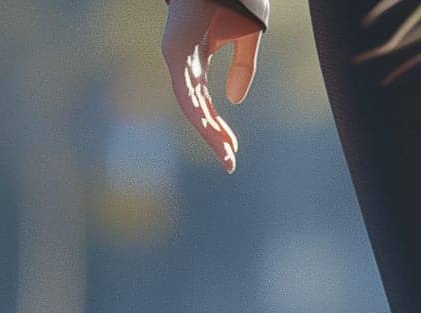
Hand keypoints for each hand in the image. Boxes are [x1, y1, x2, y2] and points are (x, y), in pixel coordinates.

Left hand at [162, 0, 261, 173]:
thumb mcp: (245, 40)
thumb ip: (242, 69)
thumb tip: (234, 100)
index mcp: (199, 56)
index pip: (205, 99)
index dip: (218, 125)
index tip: (233, 148)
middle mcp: (186, 60)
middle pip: (198, 107)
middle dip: (214, 136)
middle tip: (230, 163)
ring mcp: (178, 57)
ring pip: (191, 106)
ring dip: (209, 134)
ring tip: (226, 157)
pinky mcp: (174, 52)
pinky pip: (185, 93)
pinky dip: (199, 117)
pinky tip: (212, 135)